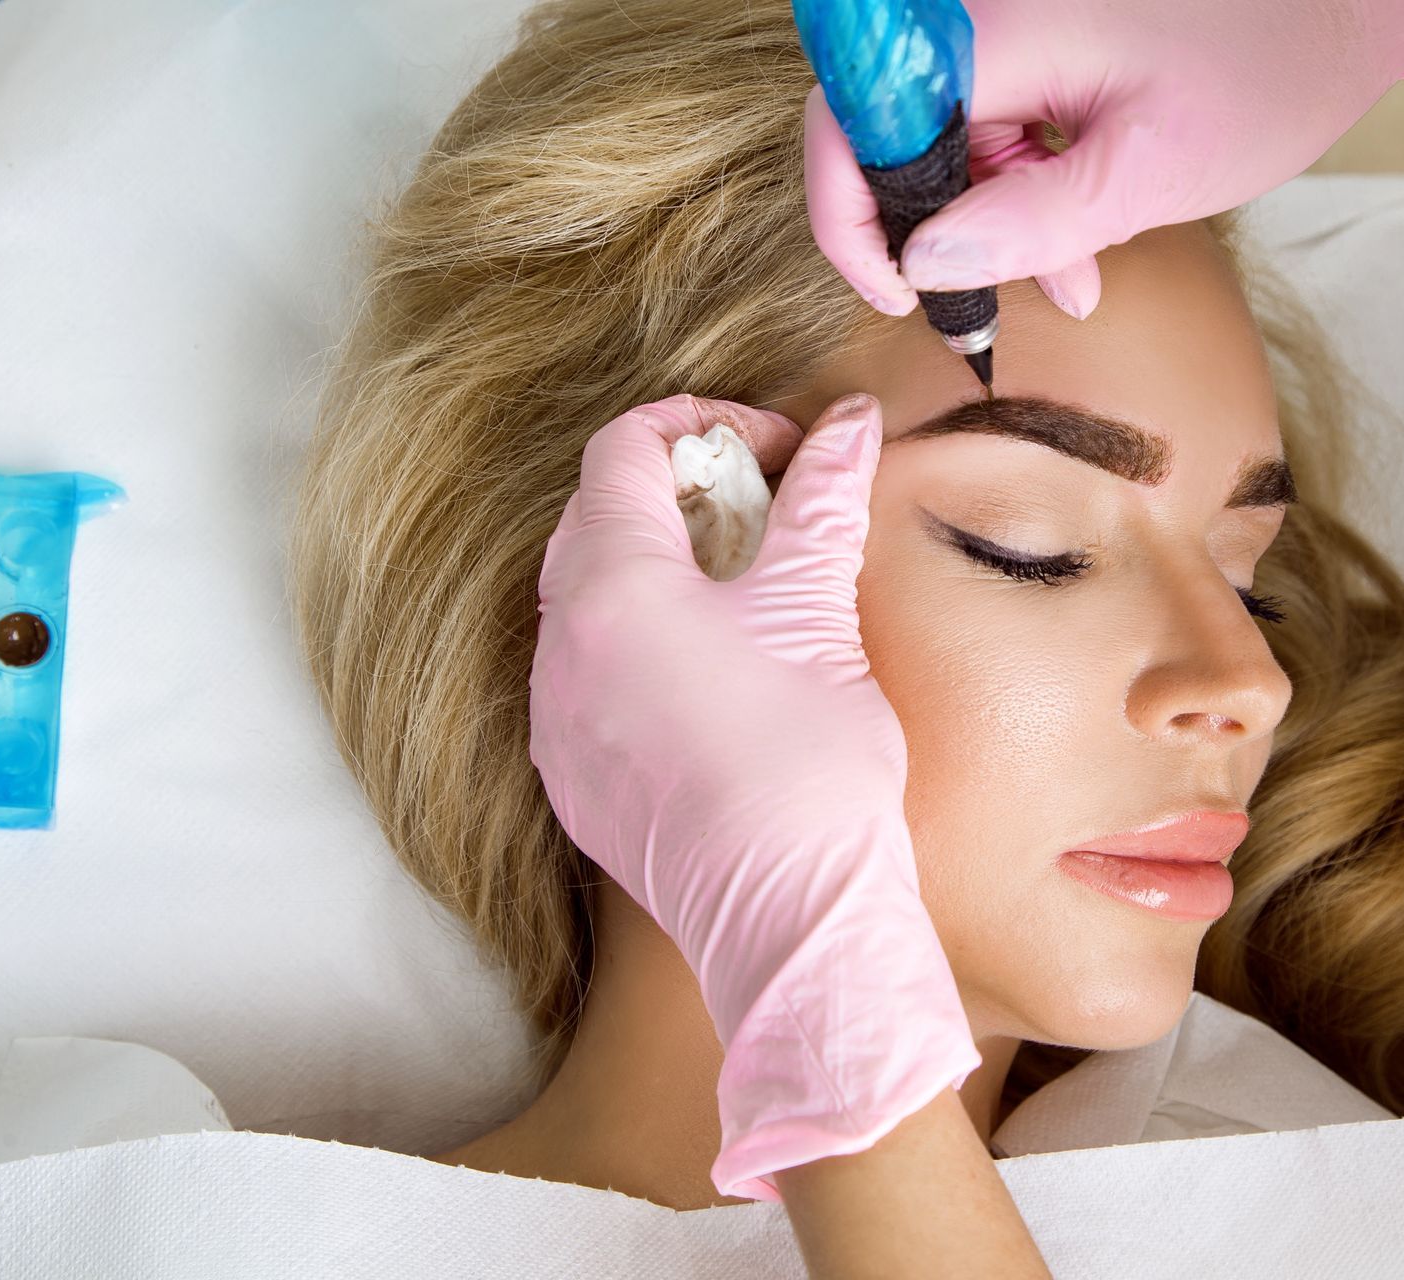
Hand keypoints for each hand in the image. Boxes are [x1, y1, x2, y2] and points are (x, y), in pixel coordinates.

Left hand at [529, 391, 980, 1202]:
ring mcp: (556, 717)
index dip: (699, 427)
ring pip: (578, 602)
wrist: (787, 914)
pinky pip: (579, 678)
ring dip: (645, 572)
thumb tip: (847, 422)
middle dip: (670, 495)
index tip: (773, 450)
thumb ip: (823, 501)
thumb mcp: (819, 611)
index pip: (622, 452)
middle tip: (756, 508)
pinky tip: (700, 673)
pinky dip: (628, 647)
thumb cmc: (807, 764)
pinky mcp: (569, 777)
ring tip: (733, 590)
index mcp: (614, 586)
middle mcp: (561, 645)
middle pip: (589, 520)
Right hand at [805, 0, 1403, 317]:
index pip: (855, 118)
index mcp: (995, 28)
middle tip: (995, 309)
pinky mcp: (1031, 40)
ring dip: (988, 223)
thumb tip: (922, 262)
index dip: (850, 216)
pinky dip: (1016, 189)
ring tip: (1075, 278)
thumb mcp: (1147, 173)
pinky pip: (984, 123)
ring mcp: (1005, 24)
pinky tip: (1079, 236)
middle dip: (938, 234)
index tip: (902, 292)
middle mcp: (979, 14)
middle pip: (890, 135)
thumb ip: (1029, 224)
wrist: (1346, 10)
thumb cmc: (1266, 73)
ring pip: (940, 140)